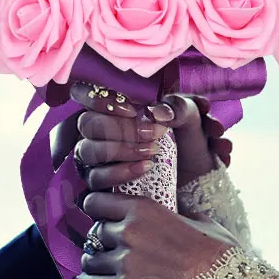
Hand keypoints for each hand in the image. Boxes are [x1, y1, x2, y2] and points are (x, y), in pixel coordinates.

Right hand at [69, 83, 230, 188]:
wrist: (196, 175)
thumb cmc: (185, 138)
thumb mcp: (188, 118)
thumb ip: (177, 107)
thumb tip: (156, 112)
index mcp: (112, 106)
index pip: (82, 93)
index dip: (99, 99)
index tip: (133, 110)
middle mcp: (97, 131)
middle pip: (86, 123)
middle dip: (120, 128)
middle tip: (151, 133)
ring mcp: (95, 159)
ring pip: (87, 151)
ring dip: (121, 149)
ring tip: (152, 151)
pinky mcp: (99, 185)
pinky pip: (95, 178)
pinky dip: (120, 172)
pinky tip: (144, 167)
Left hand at [77, 191, 238, 278]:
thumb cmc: (216, 252)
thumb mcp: (199, 220)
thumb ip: (181, 211)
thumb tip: (181, 208)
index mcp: (143, 208)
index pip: (97, 200)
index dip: (96, 208)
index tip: (100, 215)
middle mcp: (129, 230)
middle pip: (94, 231)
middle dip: (99, 239)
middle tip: (107, 246)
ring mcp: (125, 260)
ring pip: (90, 258)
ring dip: (93, 263)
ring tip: (98, 267)